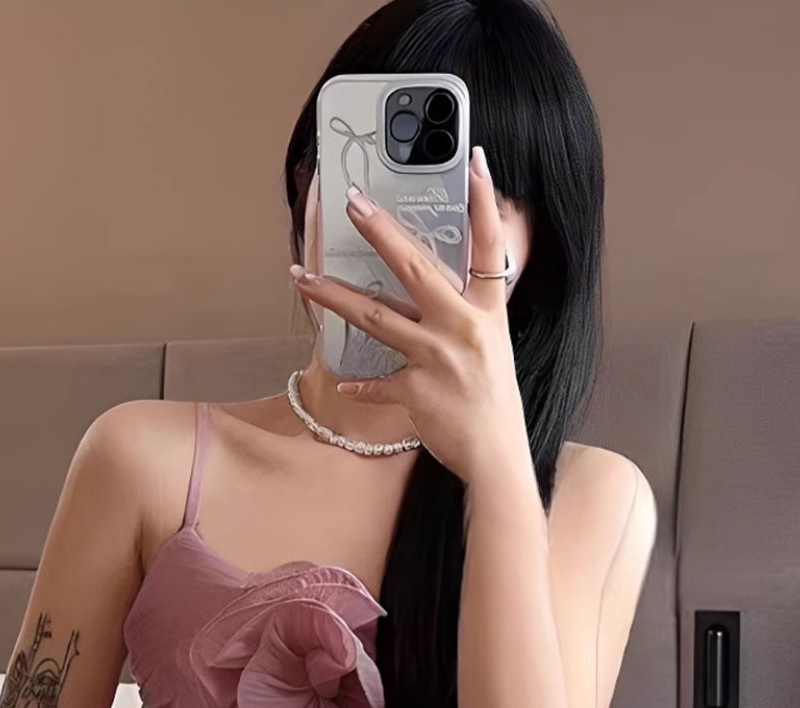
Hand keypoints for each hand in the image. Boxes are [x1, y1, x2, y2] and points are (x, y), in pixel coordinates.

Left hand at [291, 147, 532, 490]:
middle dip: (382, 233)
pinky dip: (361, 386)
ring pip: (376, 317)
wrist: (497, 456)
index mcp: (486, 311)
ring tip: (302, 276)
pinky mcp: (415, 390)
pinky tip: (346, 384)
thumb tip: (431, 288)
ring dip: (334, 296)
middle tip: (353, 204)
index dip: (484, 201)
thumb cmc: (493, 402)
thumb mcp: (491, 347)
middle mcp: (462, 327)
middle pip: (416, 268)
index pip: (488, 246)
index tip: (474, 159)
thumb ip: (463, 314)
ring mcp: (437, 358)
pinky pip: (377, 384)